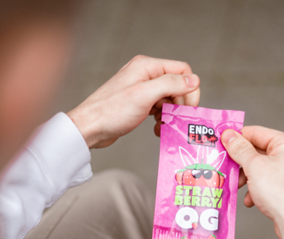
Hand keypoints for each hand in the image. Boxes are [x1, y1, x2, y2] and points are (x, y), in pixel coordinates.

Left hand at [67, 55, 199, 148]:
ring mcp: (141, 88)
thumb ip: (171, 84)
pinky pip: (159, 107)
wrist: (89, 128)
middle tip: (175, 120)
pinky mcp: (138, 102)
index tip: (187, 109)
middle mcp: (145, 74)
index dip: (189, 89)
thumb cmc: (111, 111)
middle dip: (179, 104)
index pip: (182, 71)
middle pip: (177, 85)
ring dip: (171, 113)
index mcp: (147, 66)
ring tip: (162, 125)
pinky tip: (156, 128)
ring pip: (169, 98)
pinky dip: (162, 118)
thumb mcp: (145, 95)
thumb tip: (194, 80)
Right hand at [221, 126, 283, 238]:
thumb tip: (228, 135)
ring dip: (247, 178)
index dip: (236, 138)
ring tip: (240, 187)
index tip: (220, 145)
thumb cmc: (282, 194)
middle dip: (241, 164)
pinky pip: (268, 181)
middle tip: (227, 170)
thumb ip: (240, 149)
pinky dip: (257, 189)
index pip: (256, 132)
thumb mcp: (255, 167)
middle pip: (258, 151)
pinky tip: (251, 200)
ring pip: (261, 168)